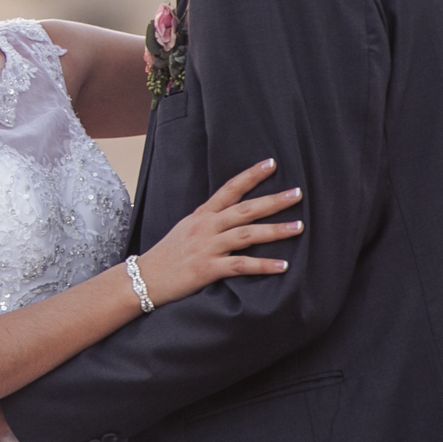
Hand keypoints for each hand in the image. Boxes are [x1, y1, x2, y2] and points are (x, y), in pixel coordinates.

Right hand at [133, 156, 301, 305]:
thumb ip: (208, 222)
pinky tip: (283, 266)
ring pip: (246, 234)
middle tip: (297, 193)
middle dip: (273, 200)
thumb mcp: (185, 230)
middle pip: (244, 209)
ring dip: (275, 230)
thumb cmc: (166, 256)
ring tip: (299, 227)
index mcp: (201, 216)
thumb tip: (233, 218)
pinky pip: (241, 265)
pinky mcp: (207, 269)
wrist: (143, 278)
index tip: (272, 164)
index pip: (229, 189)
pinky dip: (263, 265)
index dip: (250, 176)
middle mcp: (205, 227)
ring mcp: (206, 247)